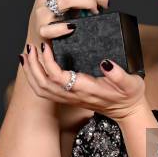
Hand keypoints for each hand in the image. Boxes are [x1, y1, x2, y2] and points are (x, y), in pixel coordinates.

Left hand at [19, 42, 146, 121]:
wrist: (127, 110)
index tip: (47, 46)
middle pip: (43, 84)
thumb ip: (118, 74)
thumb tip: (105, 62)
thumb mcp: (130, 83)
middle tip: (31, 46)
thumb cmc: (129, 95)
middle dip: (33, 65)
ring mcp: (69, 98)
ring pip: (41, 89)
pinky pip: (45, 91)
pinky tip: (33, 66)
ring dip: (30, 72)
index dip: (48, 62)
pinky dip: (34, 78)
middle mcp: (73, 95)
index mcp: (86, 89)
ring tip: (27, 54)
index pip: (58, 77)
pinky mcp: (68, 97)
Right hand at [24, 0, 108, 50]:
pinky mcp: (41, 29)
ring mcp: (42, 12)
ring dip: (88, 4)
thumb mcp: (65, 0)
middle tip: (105, 3)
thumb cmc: (55, 19)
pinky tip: (74, 27)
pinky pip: (54, 27)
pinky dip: (66, 27)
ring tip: (95, 12)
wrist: (38, 40)